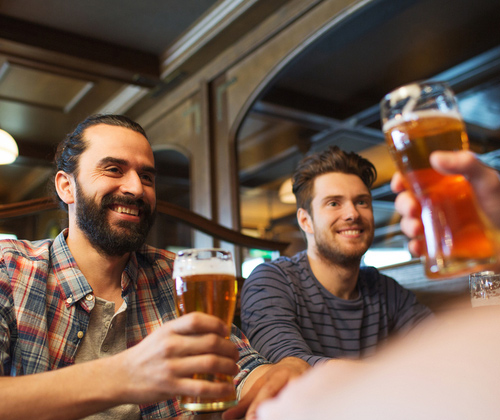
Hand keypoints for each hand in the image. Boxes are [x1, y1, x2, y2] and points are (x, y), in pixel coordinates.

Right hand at [115, 312, 239, 404]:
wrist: (120, 377)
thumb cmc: (146, 354)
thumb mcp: (161, 335)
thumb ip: (183, 331)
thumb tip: (212, 331)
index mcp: (169, 330)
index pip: (197, 320)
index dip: (217, 323)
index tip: (227, 330)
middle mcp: (170, 346)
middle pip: (210, 342)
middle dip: (229, 348)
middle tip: (235, 353)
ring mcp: (171, 367)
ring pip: (210, 363)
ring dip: (229, 366)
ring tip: (234, 368)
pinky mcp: (171, 387)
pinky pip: (202, 387)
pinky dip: (220, 388)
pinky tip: (228, 388)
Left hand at [222, 357, 309, 419]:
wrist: (299, 367)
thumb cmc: (276, 379)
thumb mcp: (260, 386)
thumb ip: (244, 403)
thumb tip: (225, 417)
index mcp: (278, 376)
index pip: (267, 391)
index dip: (259, 406)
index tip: (250, 418)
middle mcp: (294, 380)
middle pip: (284, 399)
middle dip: (272, 413)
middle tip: (258, 418)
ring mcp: (307, 387)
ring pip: (299, 403)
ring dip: (287, 412)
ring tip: (280, 415)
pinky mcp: (315, 393)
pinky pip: (307, 407)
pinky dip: (297, 412)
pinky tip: (290, 415)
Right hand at [391, 150, 499, 255]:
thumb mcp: (488, 180)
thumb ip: (465, 164)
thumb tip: (435, 157)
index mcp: (446, 185)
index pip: (415, 178)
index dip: (402, 180)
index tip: (398, 184)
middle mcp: (439, 204)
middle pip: (408, 201)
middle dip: (403, 205)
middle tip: (411, 207)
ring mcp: (439, 225)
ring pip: (410, 223)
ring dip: (406, 226)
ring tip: (416, 228)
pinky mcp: (441, 246)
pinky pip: (420, 247)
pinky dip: (414, 247)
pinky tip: (418, 246)